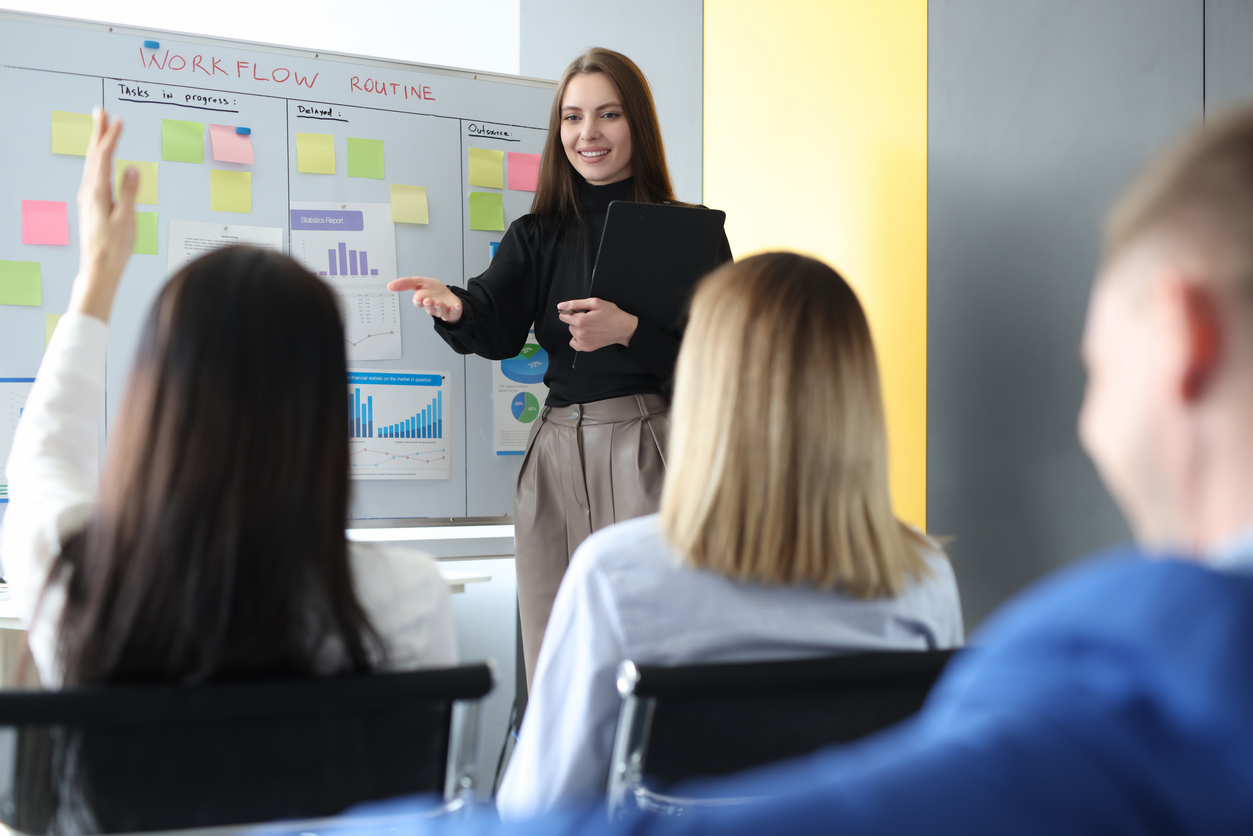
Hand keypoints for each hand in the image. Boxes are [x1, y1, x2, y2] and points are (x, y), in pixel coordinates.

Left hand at [68, 109, 137, 322]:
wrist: (99, 267)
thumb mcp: (127, 218)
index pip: (103, 157)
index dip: (111, 137)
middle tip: (100, 112)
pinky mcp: (91, 204)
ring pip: (92, 164)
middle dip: (98, 132)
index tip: (119, 120)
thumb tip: (132, 169)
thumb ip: (129, 192)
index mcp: (97, 192)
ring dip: (97, 145)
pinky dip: (98, 161)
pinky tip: (101, 162)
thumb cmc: (114, 247)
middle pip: (93, 155)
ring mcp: (88, 198)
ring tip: (102, 130)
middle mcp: (89, 191)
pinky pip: (94, 175)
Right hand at [388, 276, 462, 322]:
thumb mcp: (418, 282)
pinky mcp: (453, 311)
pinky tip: (456, 306)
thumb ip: (405, 283)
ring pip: (440, 310)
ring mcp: (443, 310)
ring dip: (439, 307)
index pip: (418, 301)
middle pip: (429, 307)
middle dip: (428, 304)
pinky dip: (455, 309)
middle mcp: (432, 307)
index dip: (418, 300)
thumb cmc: (433, 290)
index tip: (419, 298)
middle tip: (428, 300)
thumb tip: (389, 285)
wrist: (448, 297)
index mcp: (423, 300)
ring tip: (439, 302)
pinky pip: (454, 312)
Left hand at [557, 297, 637, 351]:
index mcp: (581, 321)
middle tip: (589, 317)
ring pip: (572, 332)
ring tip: (591, 325)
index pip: (563, 316)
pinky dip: (577, 338)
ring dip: (578, 328)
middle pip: (568, 324)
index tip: (577, 311)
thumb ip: (575, 304)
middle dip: (576, 319)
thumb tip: (561, 306)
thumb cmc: (612, 315)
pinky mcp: (587, 348)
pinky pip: (574, 343)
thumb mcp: (595, 303)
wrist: (623, 328)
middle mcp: (580, 333)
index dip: (570, 311)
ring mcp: (583, 342)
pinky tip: (586, 334)